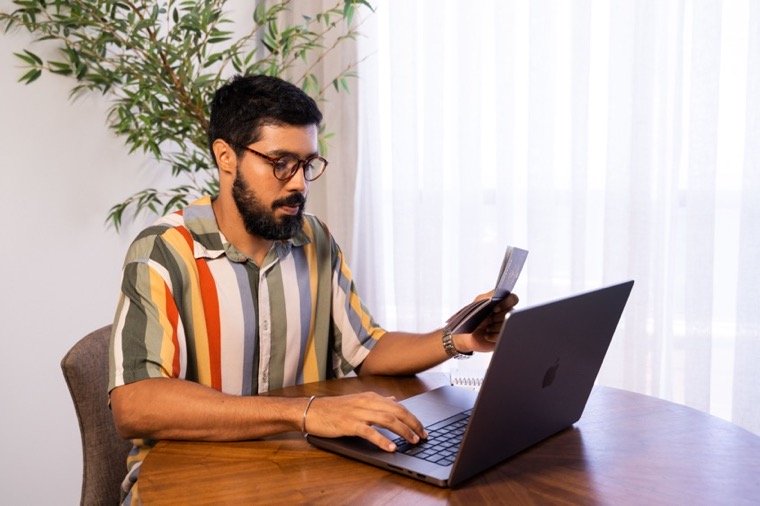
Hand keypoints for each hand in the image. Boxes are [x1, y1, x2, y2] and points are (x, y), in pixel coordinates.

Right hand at [303, 392, 427, 451]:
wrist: (312, 410)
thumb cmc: (334, 408)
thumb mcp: (358, 400)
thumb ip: (377, 401)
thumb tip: (393, 399)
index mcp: (370, 397)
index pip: (398, 405)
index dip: (412, 417)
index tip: (422, 428)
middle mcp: (366, 402)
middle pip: (396, 411)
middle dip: (413, 423)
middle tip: (423, 435)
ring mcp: (358, 413)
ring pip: (387, 419)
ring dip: (402, 431)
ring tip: (412, 441)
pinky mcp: (349, 424)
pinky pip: (369, 432)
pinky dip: (382, 440)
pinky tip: (391, 447)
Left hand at [454, 291, 518, 352]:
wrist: (466, 333)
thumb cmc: (473, 314)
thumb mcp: (479, 301)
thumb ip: (488, 296)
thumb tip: (495, 297)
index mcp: (503, 302)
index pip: (513, 299)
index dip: (506, 303)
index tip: (495, 309)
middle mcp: (508, 313)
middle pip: (510, 313)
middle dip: (497, 317)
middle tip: (489, 319)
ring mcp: (507, 326)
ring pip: (507, 325)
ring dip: (495, 327)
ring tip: (487, 327)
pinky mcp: (504, 337)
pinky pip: (503, 336)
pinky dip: (493, 335)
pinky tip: (486, 335)